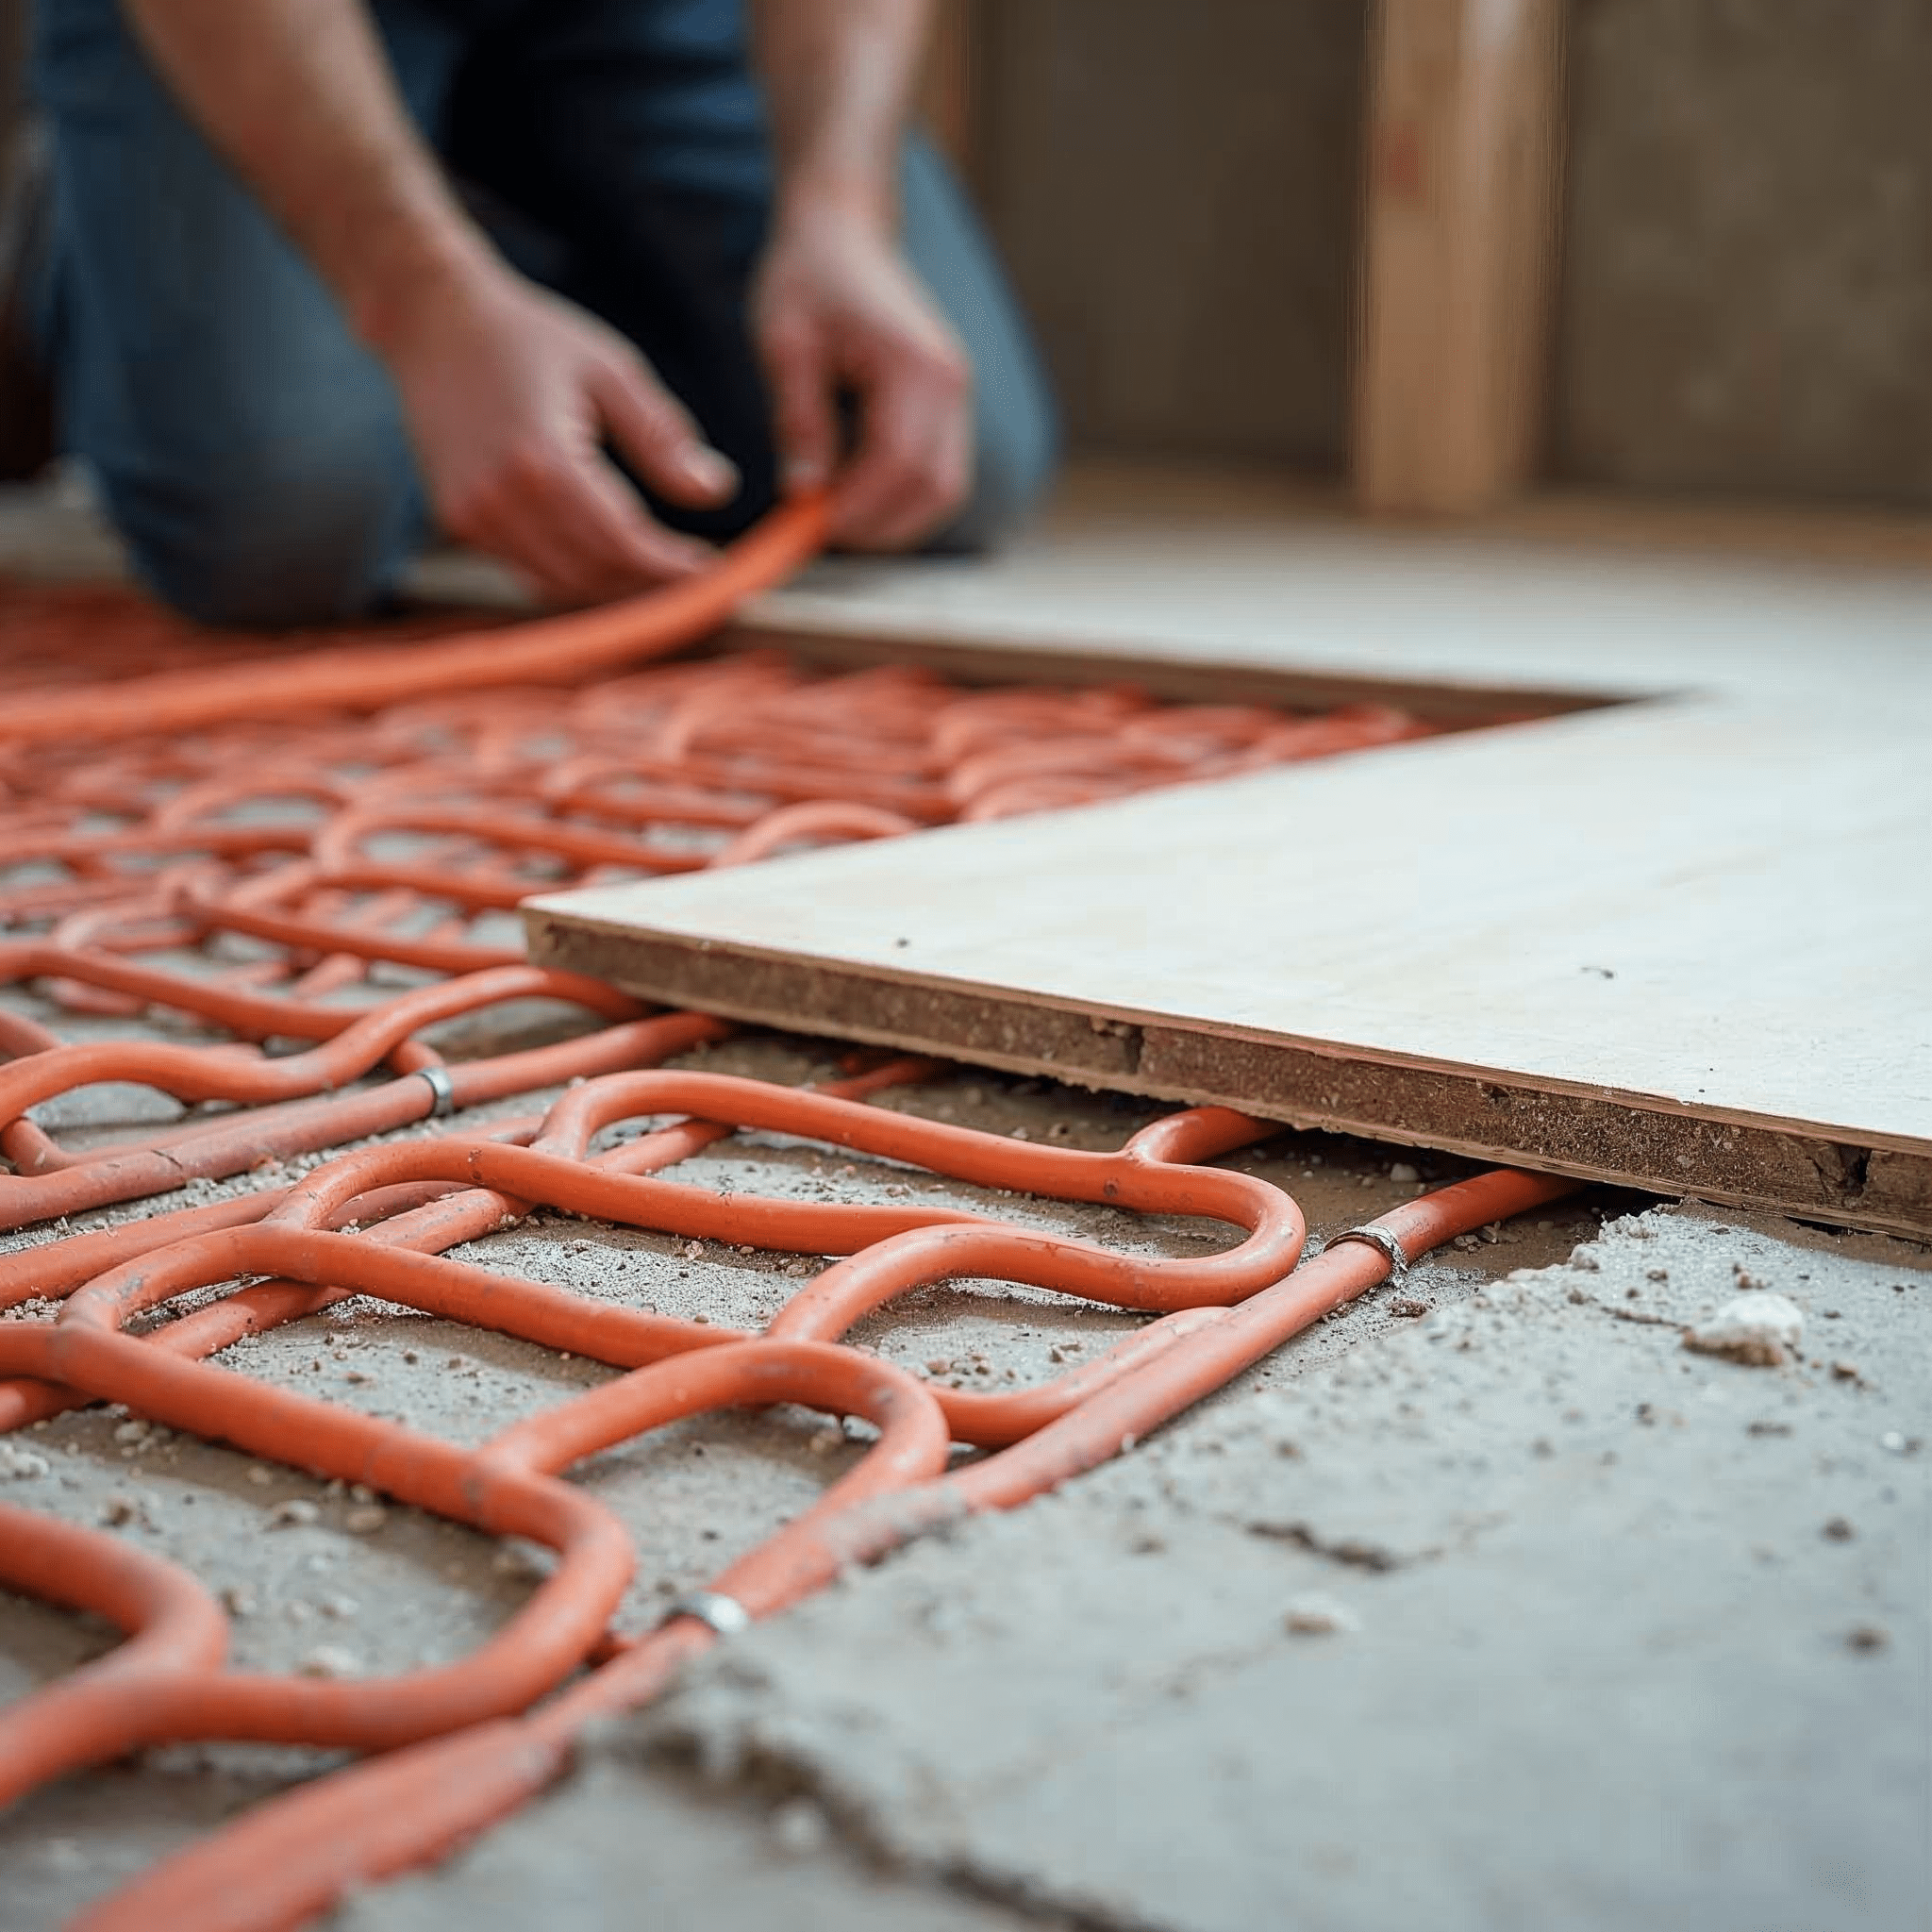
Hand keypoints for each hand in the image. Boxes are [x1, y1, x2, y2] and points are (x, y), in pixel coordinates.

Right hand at [373, 261, 738, 602]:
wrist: (433, 322)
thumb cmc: (529, 338)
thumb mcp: (611, 371)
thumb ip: (663, 437)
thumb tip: (718, 492)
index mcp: (545, 460)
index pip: (623, 542)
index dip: (673, 567)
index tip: (717, 572)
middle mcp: (502, 499)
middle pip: (594, 575)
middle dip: (651, 586)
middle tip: (699, 580)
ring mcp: (473, 516)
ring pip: (562, 586)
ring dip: (616, 588)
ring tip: (662, 572)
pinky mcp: (459, 522)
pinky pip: (530, 571)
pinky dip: (576, 575)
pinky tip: (612, 558)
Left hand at [753, 200, 971, 549]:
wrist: (843, 233)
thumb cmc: (809, 278)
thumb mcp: (786, 344)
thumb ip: (799, 419)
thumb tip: (804, 492)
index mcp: (916, 365)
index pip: (900, 462)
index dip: (859, 507)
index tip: (809, 525)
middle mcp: (951, 385)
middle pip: (937, 489)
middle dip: (880, 525)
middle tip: (821, 534)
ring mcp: (957, 398)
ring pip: (945, 491)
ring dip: (895, 520)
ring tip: (836, 519)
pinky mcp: (948, 408)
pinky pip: (939, 475)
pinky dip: (903, 500)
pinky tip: (855, 497)